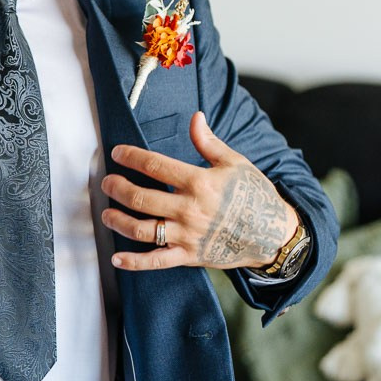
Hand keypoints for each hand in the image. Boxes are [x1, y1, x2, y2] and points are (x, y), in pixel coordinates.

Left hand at [101, 111, 297, 272]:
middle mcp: (189, 209)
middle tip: (106, 182)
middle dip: (117, 188)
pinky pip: (156, 261)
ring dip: (118, 221)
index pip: (155, 166)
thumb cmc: (254, 194)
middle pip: (141, 198)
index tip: (117, 153)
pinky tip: (117, 258)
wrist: (274, 234)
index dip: (131, 157)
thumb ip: (208, 142)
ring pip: (142, 229)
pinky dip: (134, 262)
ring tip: (106, 213)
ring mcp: (187, 235)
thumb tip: (195, 117)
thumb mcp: (234, 163)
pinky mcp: (188, 256)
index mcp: (199, 182)